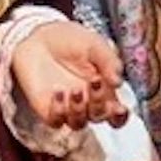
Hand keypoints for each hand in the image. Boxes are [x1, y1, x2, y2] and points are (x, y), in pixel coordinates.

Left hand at [11, 21, 129, 129]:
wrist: (40, 37)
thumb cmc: (70, 40)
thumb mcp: (94, 44)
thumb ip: (108, 60)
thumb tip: (118, 81)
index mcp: (103, 89)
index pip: (116, 112)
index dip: (120, 115)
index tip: (121, 108)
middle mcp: (87, 102)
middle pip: (99, 117)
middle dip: (99, 105)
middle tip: (95, 83)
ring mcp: (67, 107)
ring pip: (79, 123)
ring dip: (79, 110)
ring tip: (75, 89)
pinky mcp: (48, 109)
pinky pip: (56, 121)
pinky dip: (59, 112)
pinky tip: (58, 93)